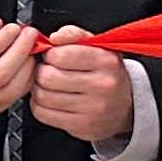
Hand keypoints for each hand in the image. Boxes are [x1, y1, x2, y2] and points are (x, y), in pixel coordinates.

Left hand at [26, 30, 134, 144]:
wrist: (123, 107)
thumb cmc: (104, 73)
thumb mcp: (96, 46)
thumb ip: (74, 34)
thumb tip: (55, 38)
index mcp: (106, 61)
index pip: (61, 55)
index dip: (50, 54)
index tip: (53, 56)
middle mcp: (102, 85)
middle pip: (48, 77)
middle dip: (41, 71)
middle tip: (47, 71)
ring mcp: (93, 109)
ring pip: (42, 96)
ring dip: (38, 89)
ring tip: (48, 85)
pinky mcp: (81, 126)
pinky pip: (43, 114)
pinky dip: (39, 105)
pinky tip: (49, 100)